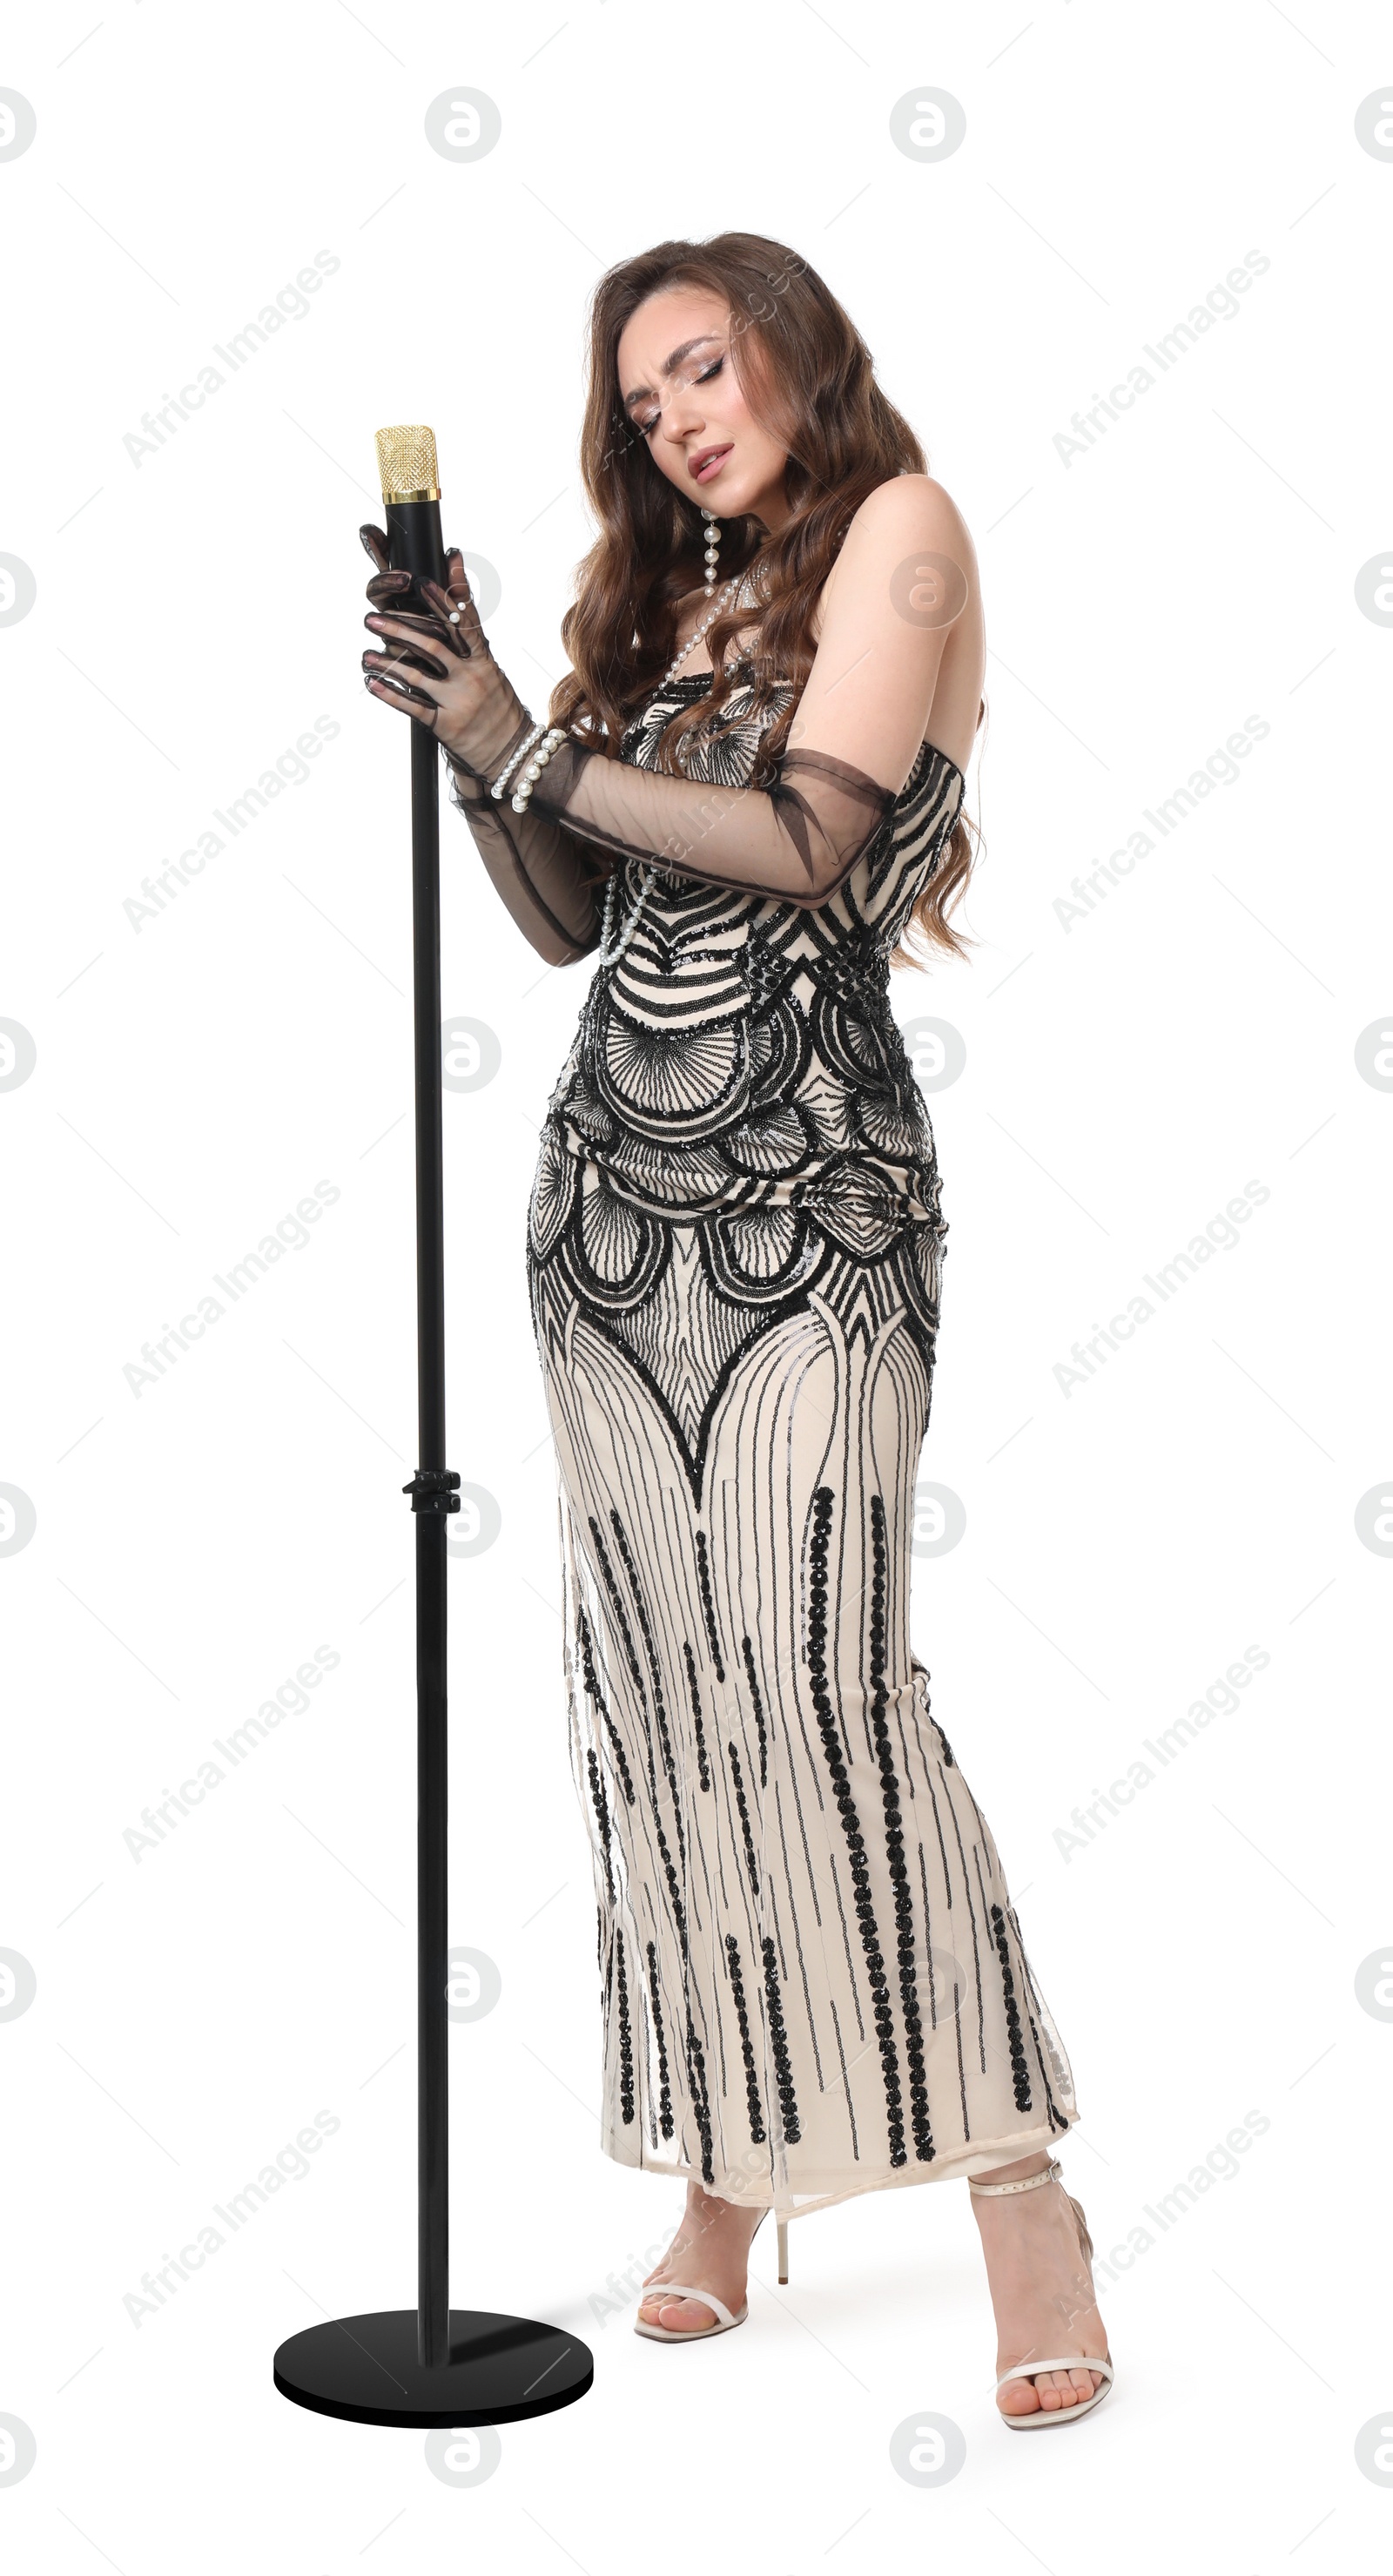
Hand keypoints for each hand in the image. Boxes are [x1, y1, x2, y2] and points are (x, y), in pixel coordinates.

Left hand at [358, 523, 531, 777]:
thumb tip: (456, 614)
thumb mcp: (493, 674)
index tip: (423, 580)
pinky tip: (371, 683)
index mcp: (484, 661)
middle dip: (399, 628)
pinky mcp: (446, 726)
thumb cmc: (500, 711)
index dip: (444, 599)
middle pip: (432, 643)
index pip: (463, 622)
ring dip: (386, 663)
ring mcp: (458, 702)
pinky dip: (390, 695)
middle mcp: (471, 677)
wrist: (514, 755)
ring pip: (416, 675)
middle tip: (372, 618)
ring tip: (365, 653)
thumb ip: (473, 648)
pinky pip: (412, 708)